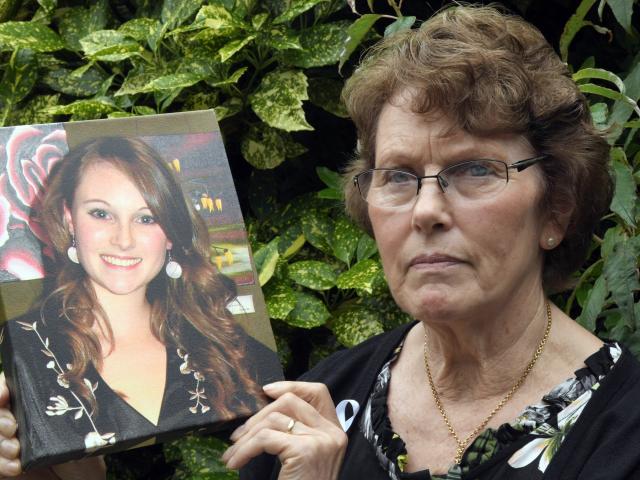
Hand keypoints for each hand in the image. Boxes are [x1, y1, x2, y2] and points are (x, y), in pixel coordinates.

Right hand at [0, 373, 105, 479]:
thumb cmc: (86, 458)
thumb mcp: (85, 432)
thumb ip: (77, 415)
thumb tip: (78, 393)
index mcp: (39, 408)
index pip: (13, 387)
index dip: (2, 388)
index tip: (5, 393)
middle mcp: (22, 423)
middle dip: (0, 416)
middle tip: (13, 427)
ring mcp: (11, 446)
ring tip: (16, 450)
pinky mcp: (5, 468)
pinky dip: (0, 464)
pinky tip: (16, 467)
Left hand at [222, 381, 347, 479]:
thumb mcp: (302, 457)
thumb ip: (296, 432)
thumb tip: (265, 407)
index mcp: (335, 431)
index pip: (319, 392)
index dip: (292, 384)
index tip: (266, 390)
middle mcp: (333, 433)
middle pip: (290, 402)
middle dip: (258, 415)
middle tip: (237, 436)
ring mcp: (321, 440)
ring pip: (274, 419)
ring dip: (246, 436)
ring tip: (232, 454)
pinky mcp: (305, 450)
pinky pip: (265, 439)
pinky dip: (244, 450)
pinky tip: (234, 462)